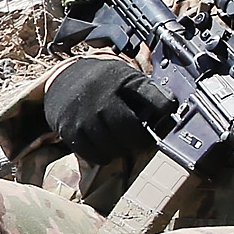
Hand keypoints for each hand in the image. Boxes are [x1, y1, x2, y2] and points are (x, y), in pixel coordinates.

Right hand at [43, 58, 175, 163]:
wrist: (63, 80)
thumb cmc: (103, 83)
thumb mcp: (125, 78)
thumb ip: (145, 93)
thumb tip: (170, 113)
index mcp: (123, 80)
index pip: (151, 95)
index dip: (164, 107)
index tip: (168, 114)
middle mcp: (103, 96)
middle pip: (130, 129)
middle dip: (140, 140)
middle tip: (141, 140)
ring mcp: (85, 115)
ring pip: (113, 146)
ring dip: (121, 149)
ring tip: (121, 142)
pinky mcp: (71, 130)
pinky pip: (95, 154)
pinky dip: (104, 155)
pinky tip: (105, 146)